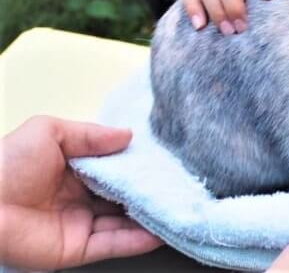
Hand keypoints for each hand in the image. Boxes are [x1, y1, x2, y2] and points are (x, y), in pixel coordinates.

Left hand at [0, 116, 162, 269]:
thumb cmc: (5, 164)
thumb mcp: (49, 132)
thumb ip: (91, 134)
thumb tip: (128, 135)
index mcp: (74, 169)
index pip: (115, 168)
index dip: (138, 165)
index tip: (164, 160)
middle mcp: (80, 197)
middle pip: (124, 196)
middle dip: (149, 191)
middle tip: (178, 184)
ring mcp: (80, 224)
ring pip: (124, 222)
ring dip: (150, 216)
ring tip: (178, 207)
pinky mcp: (77, 249)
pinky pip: (114, 244)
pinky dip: (138, 240)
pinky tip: (160, 230)